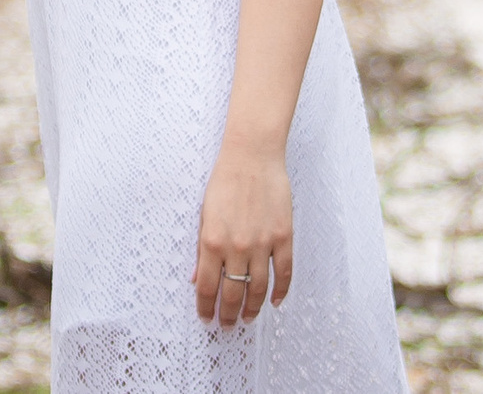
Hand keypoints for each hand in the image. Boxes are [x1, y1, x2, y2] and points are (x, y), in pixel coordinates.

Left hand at [192, 149, 293, 325]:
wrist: (252, 156)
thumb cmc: (225, 181)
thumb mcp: (204, 215)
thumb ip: (202, 250)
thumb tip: (198, 279)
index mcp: (212, 241)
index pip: (208, 288)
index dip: (206, 308)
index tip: (207, 318)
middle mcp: (237, 246)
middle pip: (233, 294)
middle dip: (228, 314)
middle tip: (228, 325)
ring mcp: (263, 242)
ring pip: (259, 288)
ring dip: (253, 308)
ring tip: (248, 318)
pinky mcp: (283, 235)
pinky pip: (285, 271)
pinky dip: (281, 290)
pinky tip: (276, 301)